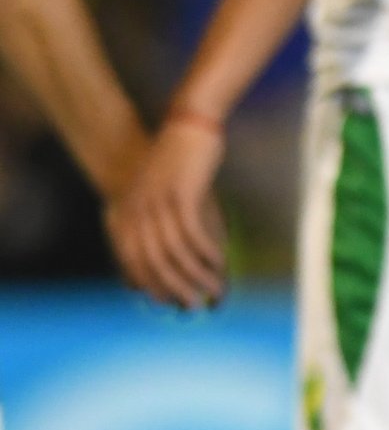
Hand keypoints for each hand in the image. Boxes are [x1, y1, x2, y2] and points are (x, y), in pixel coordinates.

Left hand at [109, 116, 229, 309]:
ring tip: (214, 290)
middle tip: (195, 305)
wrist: (189, 123)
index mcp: (126, 212)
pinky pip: (193, 234)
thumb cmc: (180, 161)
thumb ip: (168, 224)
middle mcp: (137, 211)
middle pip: (154, 263)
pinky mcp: (181, 195)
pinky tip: (221, 263)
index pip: (133, 262)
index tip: (172, 303)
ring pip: (175, 252)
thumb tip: (185, 259)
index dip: (153, 287)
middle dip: (176, 288)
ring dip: (196, 275)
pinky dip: (207, 253)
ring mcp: (157, 203)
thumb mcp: (167, 193)